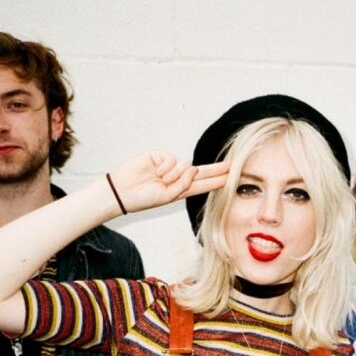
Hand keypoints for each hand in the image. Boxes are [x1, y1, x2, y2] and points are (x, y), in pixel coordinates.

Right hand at [108, 153, 228, 214]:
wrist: (122, 191)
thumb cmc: (143, 198)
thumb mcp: (167, 197)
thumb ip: (183, 185)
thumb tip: (194, 169)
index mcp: (180, 190)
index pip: (203, 185)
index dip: (217, 181)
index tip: (231, 178)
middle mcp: (177, 178)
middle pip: (202, 172)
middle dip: (217, 169)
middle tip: (233, 165)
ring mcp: (169, 167)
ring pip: (186, 165)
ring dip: (177, 174)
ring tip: (163, 181)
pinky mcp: (160, 157)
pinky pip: (173, 159)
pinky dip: (167, 167)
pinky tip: (157, 173)